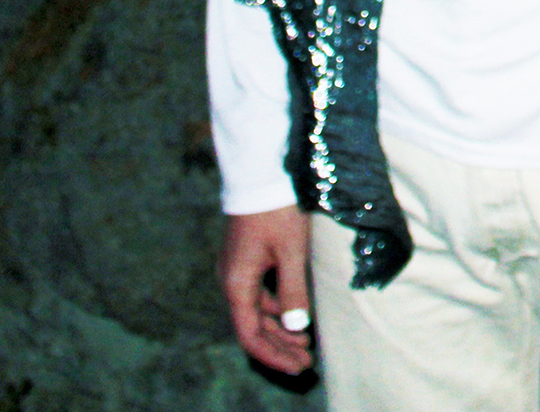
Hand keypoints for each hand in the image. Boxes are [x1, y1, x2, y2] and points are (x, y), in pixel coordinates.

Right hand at [220, 204, 313, 374]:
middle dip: (279, 347)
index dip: (273, 356)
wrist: (261, 171)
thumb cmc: (276, 209)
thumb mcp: (291, 250)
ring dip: (280, 329)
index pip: (250, 334)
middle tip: (307, 363)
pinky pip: (260, 294)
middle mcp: (232, 281)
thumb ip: (293, 290)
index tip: (297, 367)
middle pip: (253, 326)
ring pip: (257, 311)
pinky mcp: (248, 259)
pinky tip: (297, 315)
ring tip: (306, 344)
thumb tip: (296, 326)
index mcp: (237, 283)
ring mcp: (238, 270)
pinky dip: (278, 309)